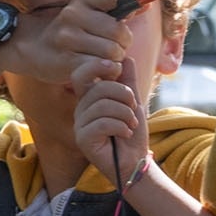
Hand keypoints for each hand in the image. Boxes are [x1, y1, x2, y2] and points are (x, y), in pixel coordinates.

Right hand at [74, 61, 149, 179]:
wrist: (135, 159)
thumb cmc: (131, 132)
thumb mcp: (133, 102)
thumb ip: (128, 80)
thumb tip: (125, 56)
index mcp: (89, 97)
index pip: (81, 73)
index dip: (97, 66)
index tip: (118, 69)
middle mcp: (81, 109)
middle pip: (99, 88)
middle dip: (124, 96)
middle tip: (133, 109)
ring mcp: (79, 124)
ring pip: (102, 105)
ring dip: (125, 114)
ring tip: (130, 124)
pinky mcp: (82, 139)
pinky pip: (102, 123)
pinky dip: (121, 127)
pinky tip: (125, 134)